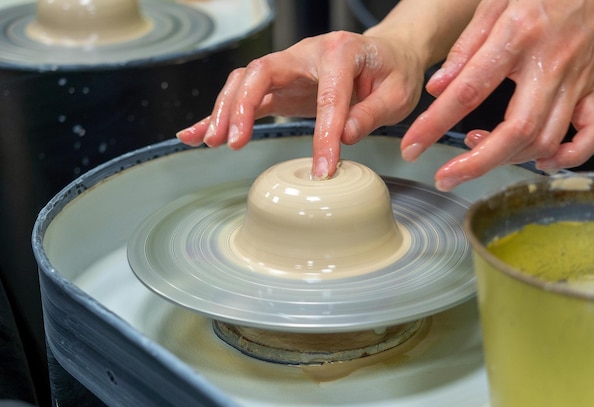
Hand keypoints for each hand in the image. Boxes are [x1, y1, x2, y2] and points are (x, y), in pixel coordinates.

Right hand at [177, 31, 425, 178]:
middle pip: (261, 72)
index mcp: (340, 52)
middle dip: (242, 106)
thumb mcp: (397, 93)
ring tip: (212, 142)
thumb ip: (372, 113)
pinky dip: (220, 114)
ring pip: (244, 81)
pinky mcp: (280, 87)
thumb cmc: (393, 71)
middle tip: (233, 142)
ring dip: (225, 110)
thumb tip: (344, 137)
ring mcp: (289, 69)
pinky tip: (196, 132)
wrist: (387, 54)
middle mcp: (306, 54)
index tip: (322, 168)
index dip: (323, 134)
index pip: (327, 96)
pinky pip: (244, 96)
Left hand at [401, 0, 593, 190]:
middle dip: (476, 163)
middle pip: (516, 130)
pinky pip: (593, 133)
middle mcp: (550, 64)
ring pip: (546, 138)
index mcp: (518, 37)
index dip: (435, 124)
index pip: (469, 91)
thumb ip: (465, 46)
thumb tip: (437, 87)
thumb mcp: (496, 1)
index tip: (412, 146)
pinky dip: (567, 155)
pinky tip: (540, 160)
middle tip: (445, 177)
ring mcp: (577, 80)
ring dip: (508, 158)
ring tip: (477, 152)